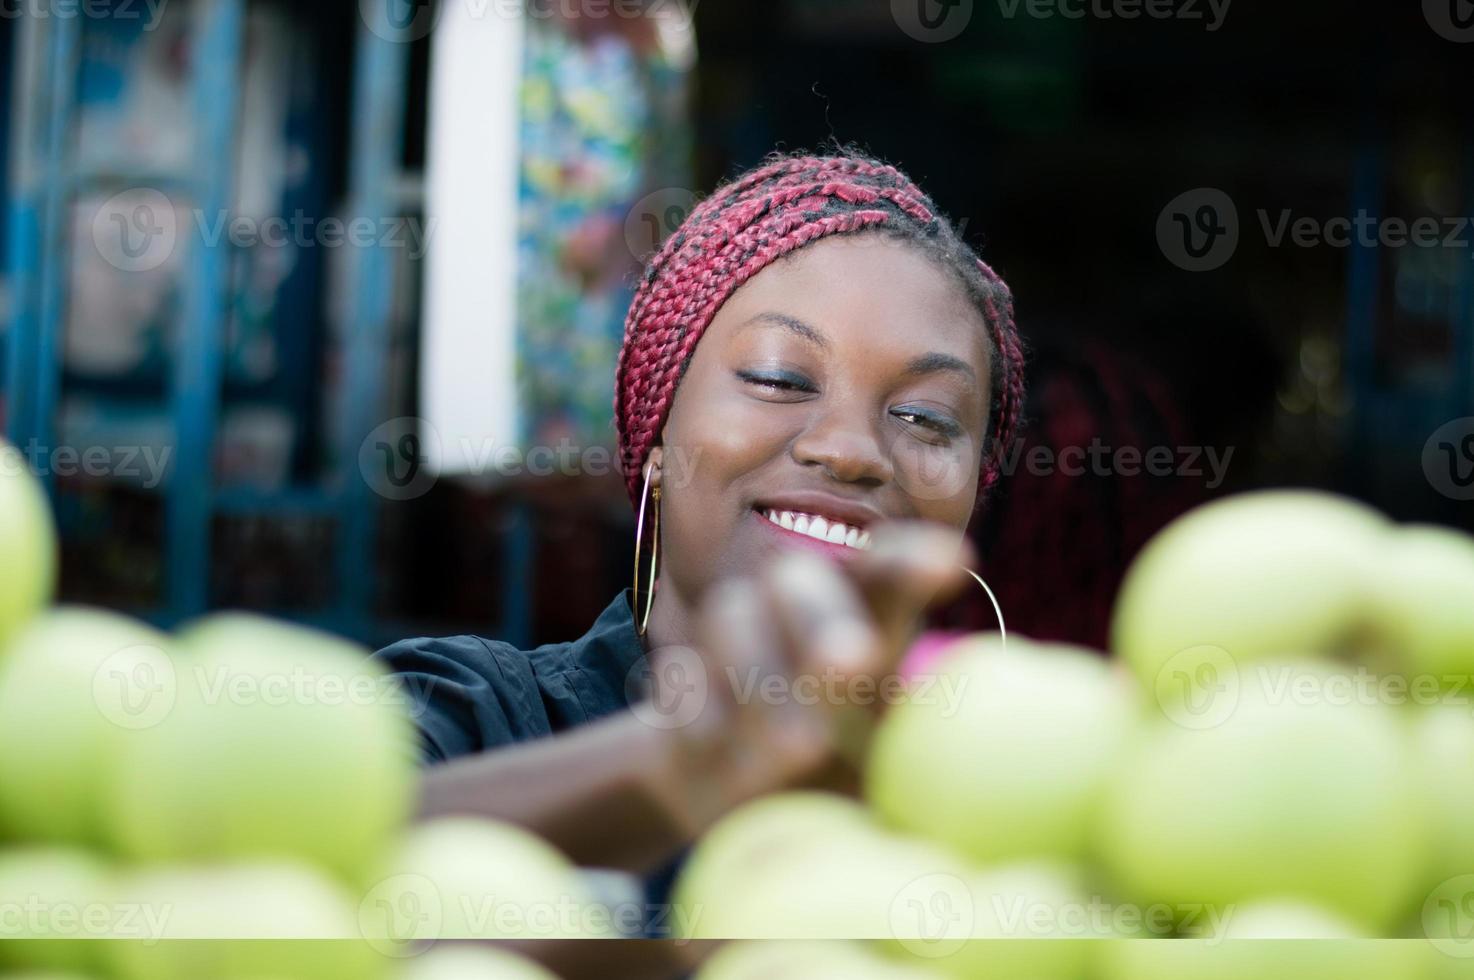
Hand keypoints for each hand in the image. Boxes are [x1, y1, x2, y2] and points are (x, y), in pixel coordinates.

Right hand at [650, 522, 975, 831]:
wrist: (736, 791)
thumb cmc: (840, 771)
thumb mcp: (891, 763)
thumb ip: (915, 743)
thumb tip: (971, 755)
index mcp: (865, 619)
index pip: (886, 573)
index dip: (912, 559)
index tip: (954, 562)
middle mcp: (797, 610)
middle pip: (802, 578)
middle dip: (827, 615)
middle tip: (856, 661)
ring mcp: (734, 635)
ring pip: (734, 615)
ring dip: (764, 677)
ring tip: (804, 747)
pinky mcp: (684, 677)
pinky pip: (684, 675)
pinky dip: (702, 710)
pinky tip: (718, 748)